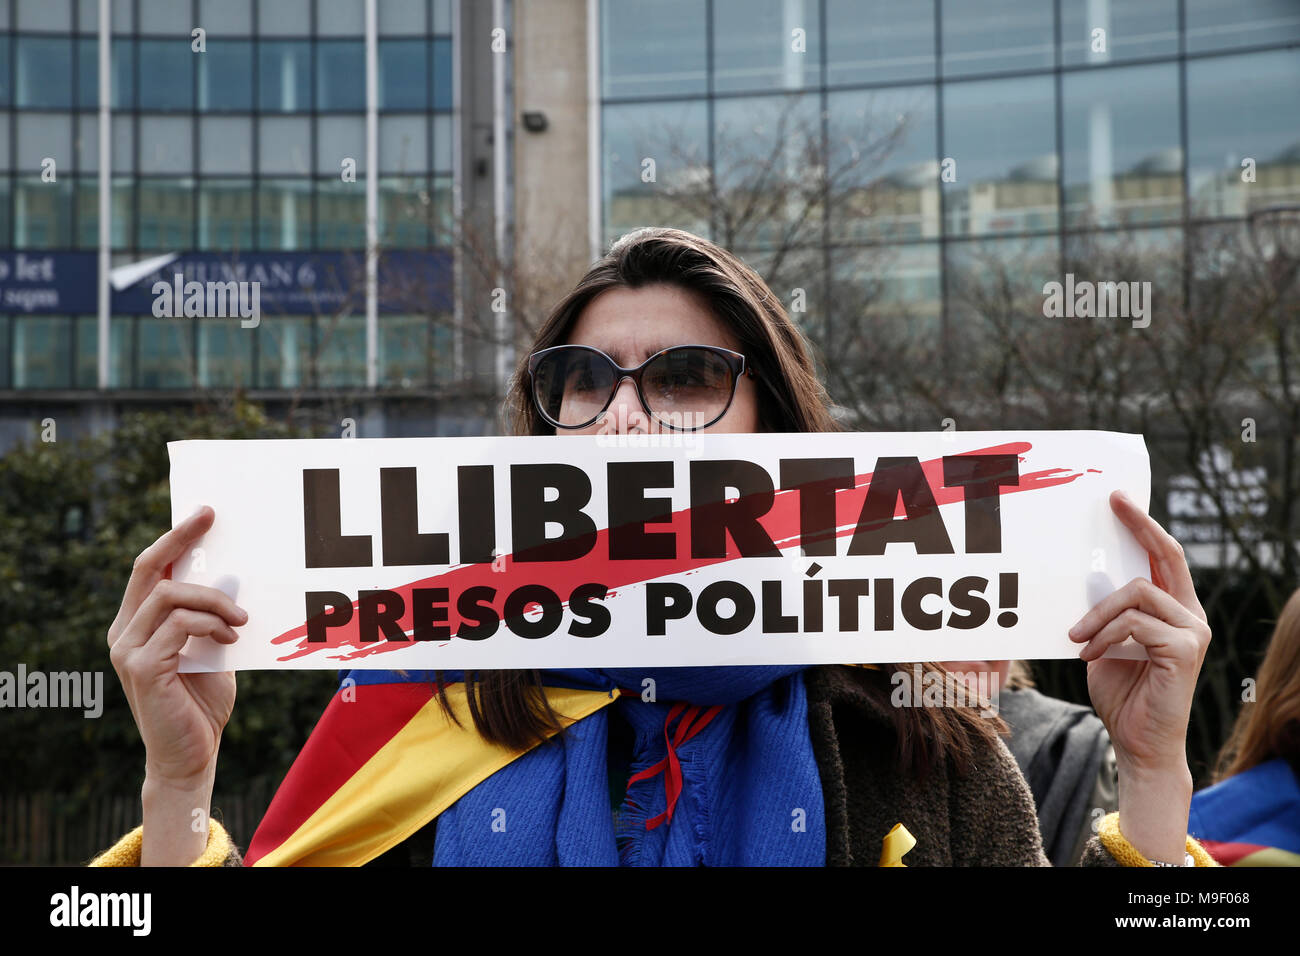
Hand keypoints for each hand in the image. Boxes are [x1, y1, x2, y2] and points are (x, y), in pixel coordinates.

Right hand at [108, 506, 243, 786]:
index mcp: (137, 624)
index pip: (151, 570)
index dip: (174, 538)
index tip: (203, 512)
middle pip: (150, 570)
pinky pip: (179, 625)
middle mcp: (124, 632)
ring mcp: (129, 649)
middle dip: (181, 538)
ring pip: (171, 596)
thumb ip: (213, 617)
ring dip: (214, 601)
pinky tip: (229, 639)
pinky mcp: (143, 668)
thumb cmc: (203, 702)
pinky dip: (210, 625)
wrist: (192, 755)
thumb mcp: (212, 648)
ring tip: (240, 622)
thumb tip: (235, 577)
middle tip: (212, 519)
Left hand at [1068, 490, 1209, 774]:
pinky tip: (1089, 655)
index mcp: (1172, 610)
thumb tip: (1085, 575)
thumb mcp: (1103, 642)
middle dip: (1138, 524)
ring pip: (1137, 592)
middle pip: (1166, 556)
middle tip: (1112, 503)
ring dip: (1098, 614)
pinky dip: (1105, 635)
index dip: (1143, 525)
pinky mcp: (1185, 649)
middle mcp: (1190, 615)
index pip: (1162, 557)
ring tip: (1078, 639)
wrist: (1138, 743)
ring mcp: (1192, 631)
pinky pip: (1135, 623)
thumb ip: (1104, 612)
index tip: (1119, 499)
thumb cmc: (1121, 694)